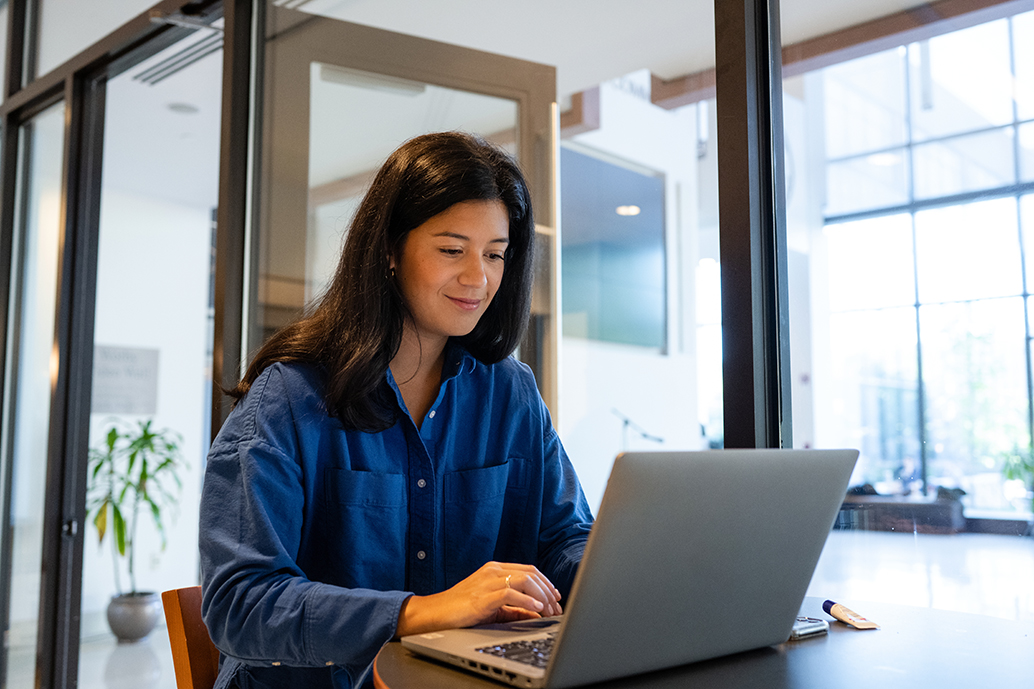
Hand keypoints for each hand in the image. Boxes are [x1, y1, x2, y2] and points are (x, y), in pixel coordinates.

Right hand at [395, 561, 561, 636]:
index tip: (557, 598)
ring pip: (525, 580)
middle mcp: (493, 571)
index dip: (547, 583)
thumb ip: (514, 608)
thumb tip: (537, 614)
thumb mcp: (493, 607)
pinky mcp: (483, 596)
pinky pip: (510, 593)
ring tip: (549, 610)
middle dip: (548, 591)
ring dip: (542, 596)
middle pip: (531, 573)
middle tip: (557, 608)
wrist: (435, 613)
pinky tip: (536, 608)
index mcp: (496, 570)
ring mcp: (487, 581)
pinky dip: (527, 600)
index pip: (530, 570)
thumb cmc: (461, 610)